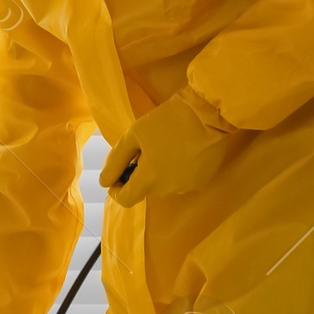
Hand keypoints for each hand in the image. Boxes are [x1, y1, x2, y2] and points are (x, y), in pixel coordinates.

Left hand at [101, 88, 227, 207]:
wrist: (209, 113)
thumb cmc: (167, 121)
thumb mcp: (134, 135)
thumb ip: (116, 160)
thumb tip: (104, 181)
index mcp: (149, 180)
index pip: (125, 200)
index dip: (116, 189)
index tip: (117, 174)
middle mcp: (168, 190)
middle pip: (146, 188)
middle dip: (140, 173)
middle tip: (144, 148)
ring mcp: (188, 187)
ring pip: (165, 184)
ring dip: (160, 171)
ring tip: (167, 146)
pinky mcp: (203, 180)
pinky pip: (183, 179)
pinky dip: (178, 169)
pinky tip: (184, 150)